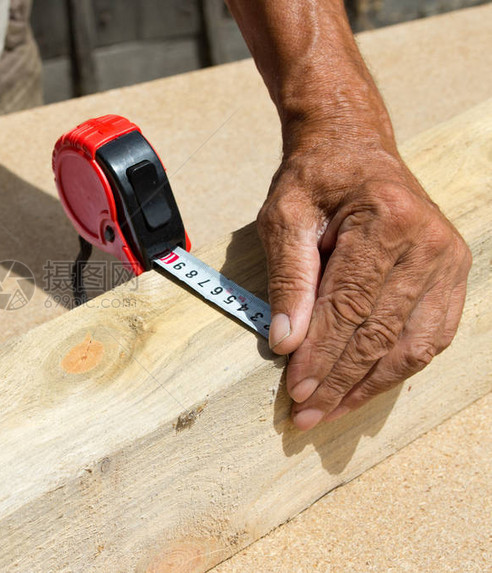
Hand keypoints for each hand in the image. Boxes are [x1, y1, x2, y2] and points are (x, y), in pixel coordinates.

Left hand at [258, 136, 471, 429]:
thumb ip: (288, 278)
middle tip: (306, 416)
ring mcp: (448, 260)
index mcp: (386, 220)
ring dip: (369, 386)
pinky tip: (366, 389)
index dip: (322, 356)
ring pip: (411, 344)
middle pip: (380, 332)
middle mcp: (428, 243)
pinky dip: (398, 369)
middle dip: (340, 380)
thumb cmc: (315, 179)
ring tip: (331, 413)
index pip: (350, 307)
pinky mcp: (453, 273)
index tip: (295, 392)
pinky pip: (431, 336)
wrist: (354, 148)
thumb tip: (286, 342)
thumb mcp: (284, 215)